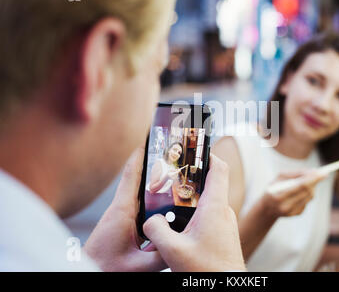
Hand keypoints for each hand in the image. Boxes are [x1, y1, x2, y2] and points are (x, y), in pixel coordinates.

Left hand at [84, 146, 165, 271]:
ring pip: (141, 192)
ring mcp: (121, 215)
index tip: (152, 138)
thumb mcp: (138, 266)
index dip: (141, 154)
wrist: (85, 273)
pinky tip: (167, 202)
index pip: (131, 174)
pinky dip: (153, 198)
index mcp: (122, 211)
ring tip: (175, 174)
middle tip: (172, 153)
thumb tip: (180, 243)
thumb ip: (161, 255)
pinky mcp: (123, 224)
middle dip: (155, 164)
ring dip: (155, 181)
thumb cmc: (103, 268)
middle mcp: (121, 209)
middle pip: (139, 178)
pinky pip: (141, 205)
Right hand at [143, 155, 245, 271]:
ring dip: (193, 196)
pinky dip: (197, 211)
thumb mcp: (172, 250)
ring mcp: (226, 222)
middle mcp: (224, 211)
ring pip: (210, 199)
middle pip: (211, 182)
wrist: (226, 287)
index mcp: (214, 207)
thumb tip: (149, 220)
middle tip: (173, 174)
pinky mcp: (224, 232)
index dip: (207, 154)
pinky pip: (211, 213)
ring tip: (172, 200)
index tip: (193, 148)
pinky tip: (181, 223)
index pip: (218, 169)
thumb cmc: (206, 270)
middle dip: (192, 176)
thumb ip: (156, 230)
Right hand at [262, 169, 326, 217]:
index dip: (312, 179)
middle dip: (315, 181)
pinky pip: (307, 201)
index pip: (300, 185)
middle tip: (323, 174)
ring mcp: (292, 212)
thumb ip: (295, 173)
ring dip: (313, 187)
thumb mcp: (279, 177)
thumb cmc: (273, 188)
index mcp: (279, 195)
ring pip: (310, 196)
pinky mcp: (297, 214)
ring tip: (310, 180)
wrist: (267, 208)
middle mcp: (285, 206)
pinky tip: (302, 191)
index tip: (322, 173)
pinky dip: (307, 194)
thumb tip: (313, 171)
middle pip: (307, 191)